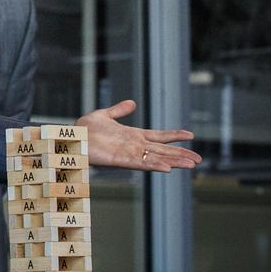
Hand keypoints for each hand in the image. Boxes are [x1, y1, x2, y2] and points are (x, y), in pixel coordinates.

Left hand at [76, 100, 199, 172]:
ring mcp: (129, 154)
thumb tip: (132, 103)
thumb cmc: (86, 129)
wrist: (72, 136)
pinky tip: (167, 168)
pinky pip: (141, 164)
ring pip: (156, 159)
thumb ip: (119, 110)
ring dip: (173, 162)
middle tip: (198, 159)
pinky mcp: (121, 160)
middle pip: (163, 151)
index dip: (174, 136)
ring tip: (190, 164)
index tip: (191, 136)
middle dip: (180, 154)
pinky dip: (154, 165)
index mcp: (133, 136)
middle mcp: (135, 146)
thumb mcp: (105, 115)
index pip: (159, 136)